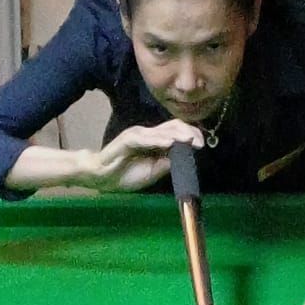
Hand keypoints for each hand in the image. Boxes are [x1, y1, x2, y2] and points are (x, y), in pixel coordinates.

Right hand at [84, 120, 204, 192]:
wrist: (102, 177)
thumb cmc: (126, 174)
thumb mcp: (153, 171)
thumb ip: (167, 163)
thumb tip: (183, 158)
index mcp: (155, 141)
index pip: (176, 131)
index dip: (190, 135)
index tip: (202, 144)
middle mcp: (148, 134)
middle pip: (172, 127)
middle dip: (188, 132)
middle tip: (200, 142)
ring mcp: (138, 135)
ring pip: (161, 131)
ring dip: (177, 135)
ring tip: (189, 139)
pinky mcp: (127, 139)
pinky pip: (145, 138)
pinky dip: (158, 140)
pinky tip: (169, 143)